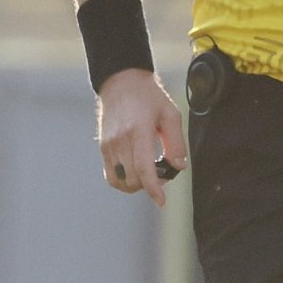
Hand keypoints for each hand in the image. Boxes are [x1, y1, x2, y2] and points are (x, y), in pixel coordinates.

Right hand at [96, 67, 186, 207]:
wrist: (121, 81)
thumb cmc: (150, 97)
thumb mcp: (171, 114)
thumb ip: (176, 143)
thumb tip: (178, 167)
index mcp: (138, 130)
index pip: (143, 168)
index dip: (152, 188)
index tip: (161, 201)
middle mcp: (120, 139)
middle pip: (133, 178)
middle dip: (150, 184)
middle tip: (162, 173)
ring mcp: (109, 144)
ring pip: (120, 181)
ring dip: (136, 185)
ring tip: (148, 173)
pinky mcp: (103, 147)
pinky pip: (110, 175)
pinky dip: (124, 181)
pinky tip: (135, 173)